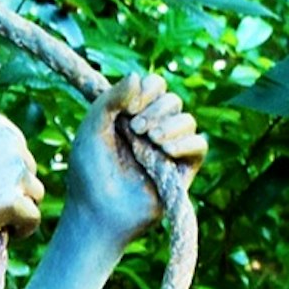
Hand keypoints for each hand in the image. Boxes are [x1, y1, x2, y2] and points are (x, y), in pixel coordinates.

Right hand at [0, 109, 45, 268]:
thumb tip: (14, 160)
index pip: (17, 148)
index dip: (2, 173)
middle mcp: (4, 137)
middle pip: (29, 170)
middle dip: (11, 191)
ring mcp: (10, 167)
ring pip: (35, 194)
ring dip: (16, 211)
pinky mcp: (11, 198)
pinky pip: (33, 218)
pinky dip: (20, 230)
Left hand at [65, 73, 203, 237]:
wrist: (98, 213)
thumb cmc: (89, 173)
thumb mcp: (92, 128)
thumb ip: (110, 99)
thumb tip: (136, 76)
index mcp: (130, 115)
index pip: (153, 86)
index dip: (146, 90)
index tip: (128, 108)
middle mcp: (151, 129)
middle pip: (172, 99)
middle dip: (156, 109)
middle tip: (136, 129)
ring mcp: (168, 149)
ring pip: (187, 120)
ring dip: (171, 124)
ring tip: (152, 140)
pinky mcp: (181, 170)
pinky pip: (199, 145)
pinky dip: (186, 143)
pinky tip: (166, 150)